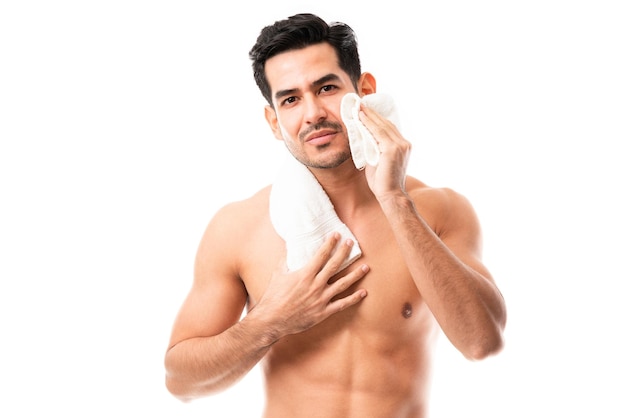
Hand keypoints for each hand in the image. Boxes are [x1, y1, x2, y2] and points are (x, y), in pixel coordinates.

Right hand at [252, 233, 368, 338]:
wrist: (273, 320)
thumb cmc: (274, 297)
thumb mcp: (278, 274)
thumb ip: (285, 260)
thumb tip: (289, 248)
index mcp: (305, 274)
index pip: (321, 255)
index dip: (330, 243)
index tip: (337, 235)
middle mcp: (316, 285)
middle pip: (334, 265)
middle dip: (344, 252)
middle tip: (351, 243)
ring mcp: (321, 299)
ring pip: (343, 284)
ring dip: (356, 274)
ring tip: (366, 267)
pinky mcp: (323, 312)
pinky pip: (342, 304)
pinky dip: (354, 298)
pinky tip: (363, 292)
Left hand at [358, 105, 411, 200]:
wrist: (390, 195)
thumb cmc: (382, 182)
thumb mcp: (377, 160)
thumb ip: (373, 147)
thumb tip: (363, 136)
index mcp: (402, 146)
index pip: (388, 127)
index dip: (377, 118)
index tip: (366, 109)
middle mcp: (404, 143)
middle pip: (386, 123)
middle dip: (372, 113)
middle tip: (360, 103)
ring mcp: (400, 145)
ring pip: (382, 126)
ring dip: (369, 116)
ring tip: (358, 107)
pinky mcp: (393, 149)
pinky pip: (378, 132)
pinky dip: (369, 124)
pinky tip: (361, 117)